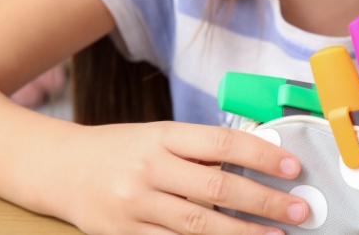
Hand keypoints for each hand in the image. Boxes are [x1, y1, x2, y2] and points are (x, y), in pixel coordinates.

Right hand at [56, 121, 307, 234]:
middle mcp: (149, 168)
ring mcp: (134, 205)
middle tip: (298, 210)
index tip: (292, 167)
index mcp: (162, 135)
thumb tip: (258, 161)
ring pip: (198, 224)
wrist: (59, 167)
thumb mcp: (159, 134)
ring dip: (242, 234)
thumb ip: (201, 149)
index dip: (261, 156)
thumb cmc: (121, 148)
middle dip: (264, 201)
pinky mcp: (122, 234)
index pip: (221, 144)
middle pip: (216, 188)